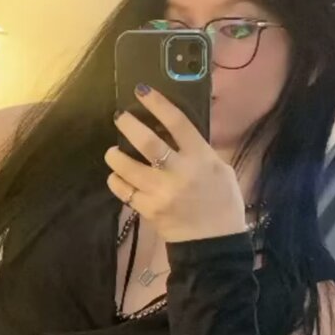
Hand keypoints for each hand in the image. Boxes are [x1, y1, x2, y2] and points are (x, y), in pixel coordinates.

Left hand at [105, 85, 246, 242]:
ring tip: (112, 152)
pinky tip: (116, 177)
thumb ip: (200, 151)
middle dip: (129, 126)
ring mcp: (161, 192)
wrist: (214, 243)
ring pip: (127, 167)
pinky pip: (124, 192)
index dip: (157, 103)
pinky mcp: (149, 210)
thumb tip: (179, 132)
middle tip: (120, 118)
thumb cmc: (222, 203)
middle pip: (147, 142)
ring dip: (115, 156)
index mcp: (201, 158)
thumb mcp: (221, 170)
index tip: (142, 91)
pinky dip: (116, 182)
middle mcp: (180, 172)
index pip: (177, 123)